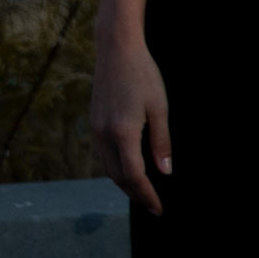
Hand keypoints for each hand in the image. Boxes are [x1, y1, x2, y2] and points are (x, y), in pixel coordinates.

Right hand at [91, 37, 171, 215]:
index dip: (147, 195)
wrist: (116, 49)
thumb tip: (164, 172)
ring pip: (107, 167)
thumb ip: (161, 142)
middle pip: (117, 176)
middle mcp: (104, 133)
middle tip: (153, 206)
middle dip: (135, 194)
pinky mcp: (94, 121)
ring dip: (124, 183)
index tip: (159, 208)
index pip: (134, 175)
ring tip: (142, 192)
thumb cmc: (142, 75)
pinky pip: (103, 154)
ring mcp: (96, 128)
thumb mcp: (159, 108)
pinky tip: (128, 168)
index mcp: (123, 132)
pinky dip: (115, 168)